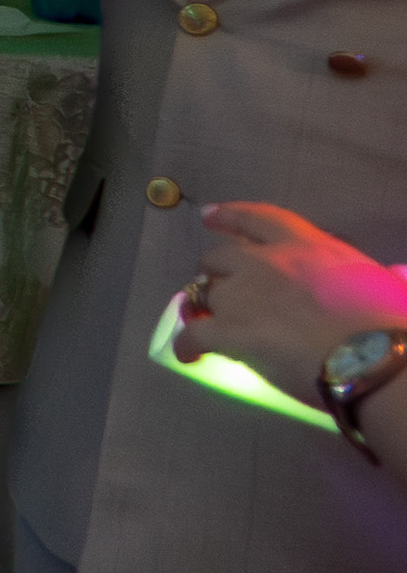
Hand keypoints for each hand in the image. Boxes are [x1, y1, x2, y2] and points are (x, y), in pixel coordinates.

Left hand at [177, 203, 406, 397]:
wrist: (375, 357)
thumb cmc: (390, 322)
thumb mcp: (386, 283)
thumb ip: (379, 276)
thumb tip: (397, 275)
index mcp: (310, 246)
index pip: (260, 219)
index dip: (231, 215)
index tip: (209, 215)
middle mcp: (268, 262)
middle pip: (220, 257)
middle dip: (216, 272)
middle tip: (221, 290)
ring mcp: (245, 295)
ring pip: (203, 292)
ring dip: (203, 306)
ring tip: (207, 321)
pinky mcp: (230, 331)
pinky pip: (192, 334)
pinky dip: (187, 344)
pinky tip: (190, 356)